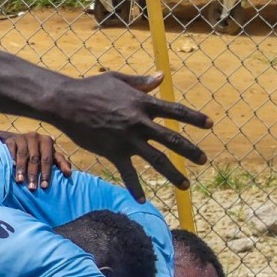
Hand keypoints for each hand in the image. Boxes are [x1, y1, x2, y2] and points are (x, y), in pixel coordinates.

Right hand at [0, 131, 71, 189]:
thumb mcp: (51, 155)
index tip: (44, 186)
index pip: (48, 159)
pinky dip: (12, 159)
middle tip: (32, 188)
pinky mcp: (11, 140)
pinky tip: (12, 167)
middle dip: (34, 174)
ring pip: (23, 155)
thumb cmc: (39, 151)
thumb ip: (60, 162)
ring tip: (20, 182)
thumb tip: (69, 174)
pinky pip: (12, 150)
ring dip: (22, 169)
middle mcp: (35, 137)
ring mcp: (22, 138)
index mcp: (47, 141)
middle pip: (35, 158)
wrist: (19, 140)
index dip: (46, 173)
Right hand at [54, 72, 210, 200]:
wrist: (66, 102)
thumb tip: (161, 77)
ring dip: (173, 174)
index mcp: (143, 103)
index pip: (175, 110)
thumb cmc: (91, 87)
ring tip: (186, 185)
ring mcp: (127, 139)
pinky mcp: (113, 152)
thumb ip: (142, 82)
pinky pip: (128, 173)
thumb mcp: (118, 79)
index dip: (194, 118)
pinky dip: (135, 188)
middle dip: (190, 150)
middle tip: (203, 160)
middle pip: (172, 139)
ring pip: (157, 160)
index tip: (210, 124)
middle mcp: (139, 122)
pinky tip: (143, 200)